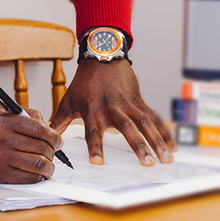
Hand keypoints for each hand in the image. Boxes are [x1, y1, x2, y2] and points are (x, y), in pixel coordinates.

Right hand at [0, 106, 63, 183]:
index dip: (54, 136)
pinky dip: (38, 177)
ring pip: (38, 164)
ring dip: (49, 167)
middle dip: (53, 152)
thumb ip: (23, 114)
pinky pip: (28, 178)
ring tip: (48, 166)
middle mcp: (1, 138)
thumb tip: (48, 126)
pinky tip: (38, 174)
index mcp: (2, 120)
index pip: (39, 129)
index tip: (58, 140)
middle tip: (54, 153)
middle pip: (41, 147)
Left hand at [50, 59, 175, 165]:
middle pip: (127, 128)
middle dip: (138, 146)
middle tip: (148, 163)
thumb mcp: (68, 101)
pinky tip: (172, 146)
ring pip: (146, 123)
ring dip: (157, 141)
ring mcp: (128, 104)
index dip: (95, 147)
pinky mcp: (140, 101)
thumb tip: (47, 137)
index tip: (98, 162)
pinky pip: (154, 118)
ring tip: (166, 158)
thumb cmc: (84, 82)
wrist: (102, 57)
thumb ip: (58, 122)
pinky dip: (164, 132)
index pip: (93, 132)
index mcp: (93, 110)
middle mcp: (112, 108)